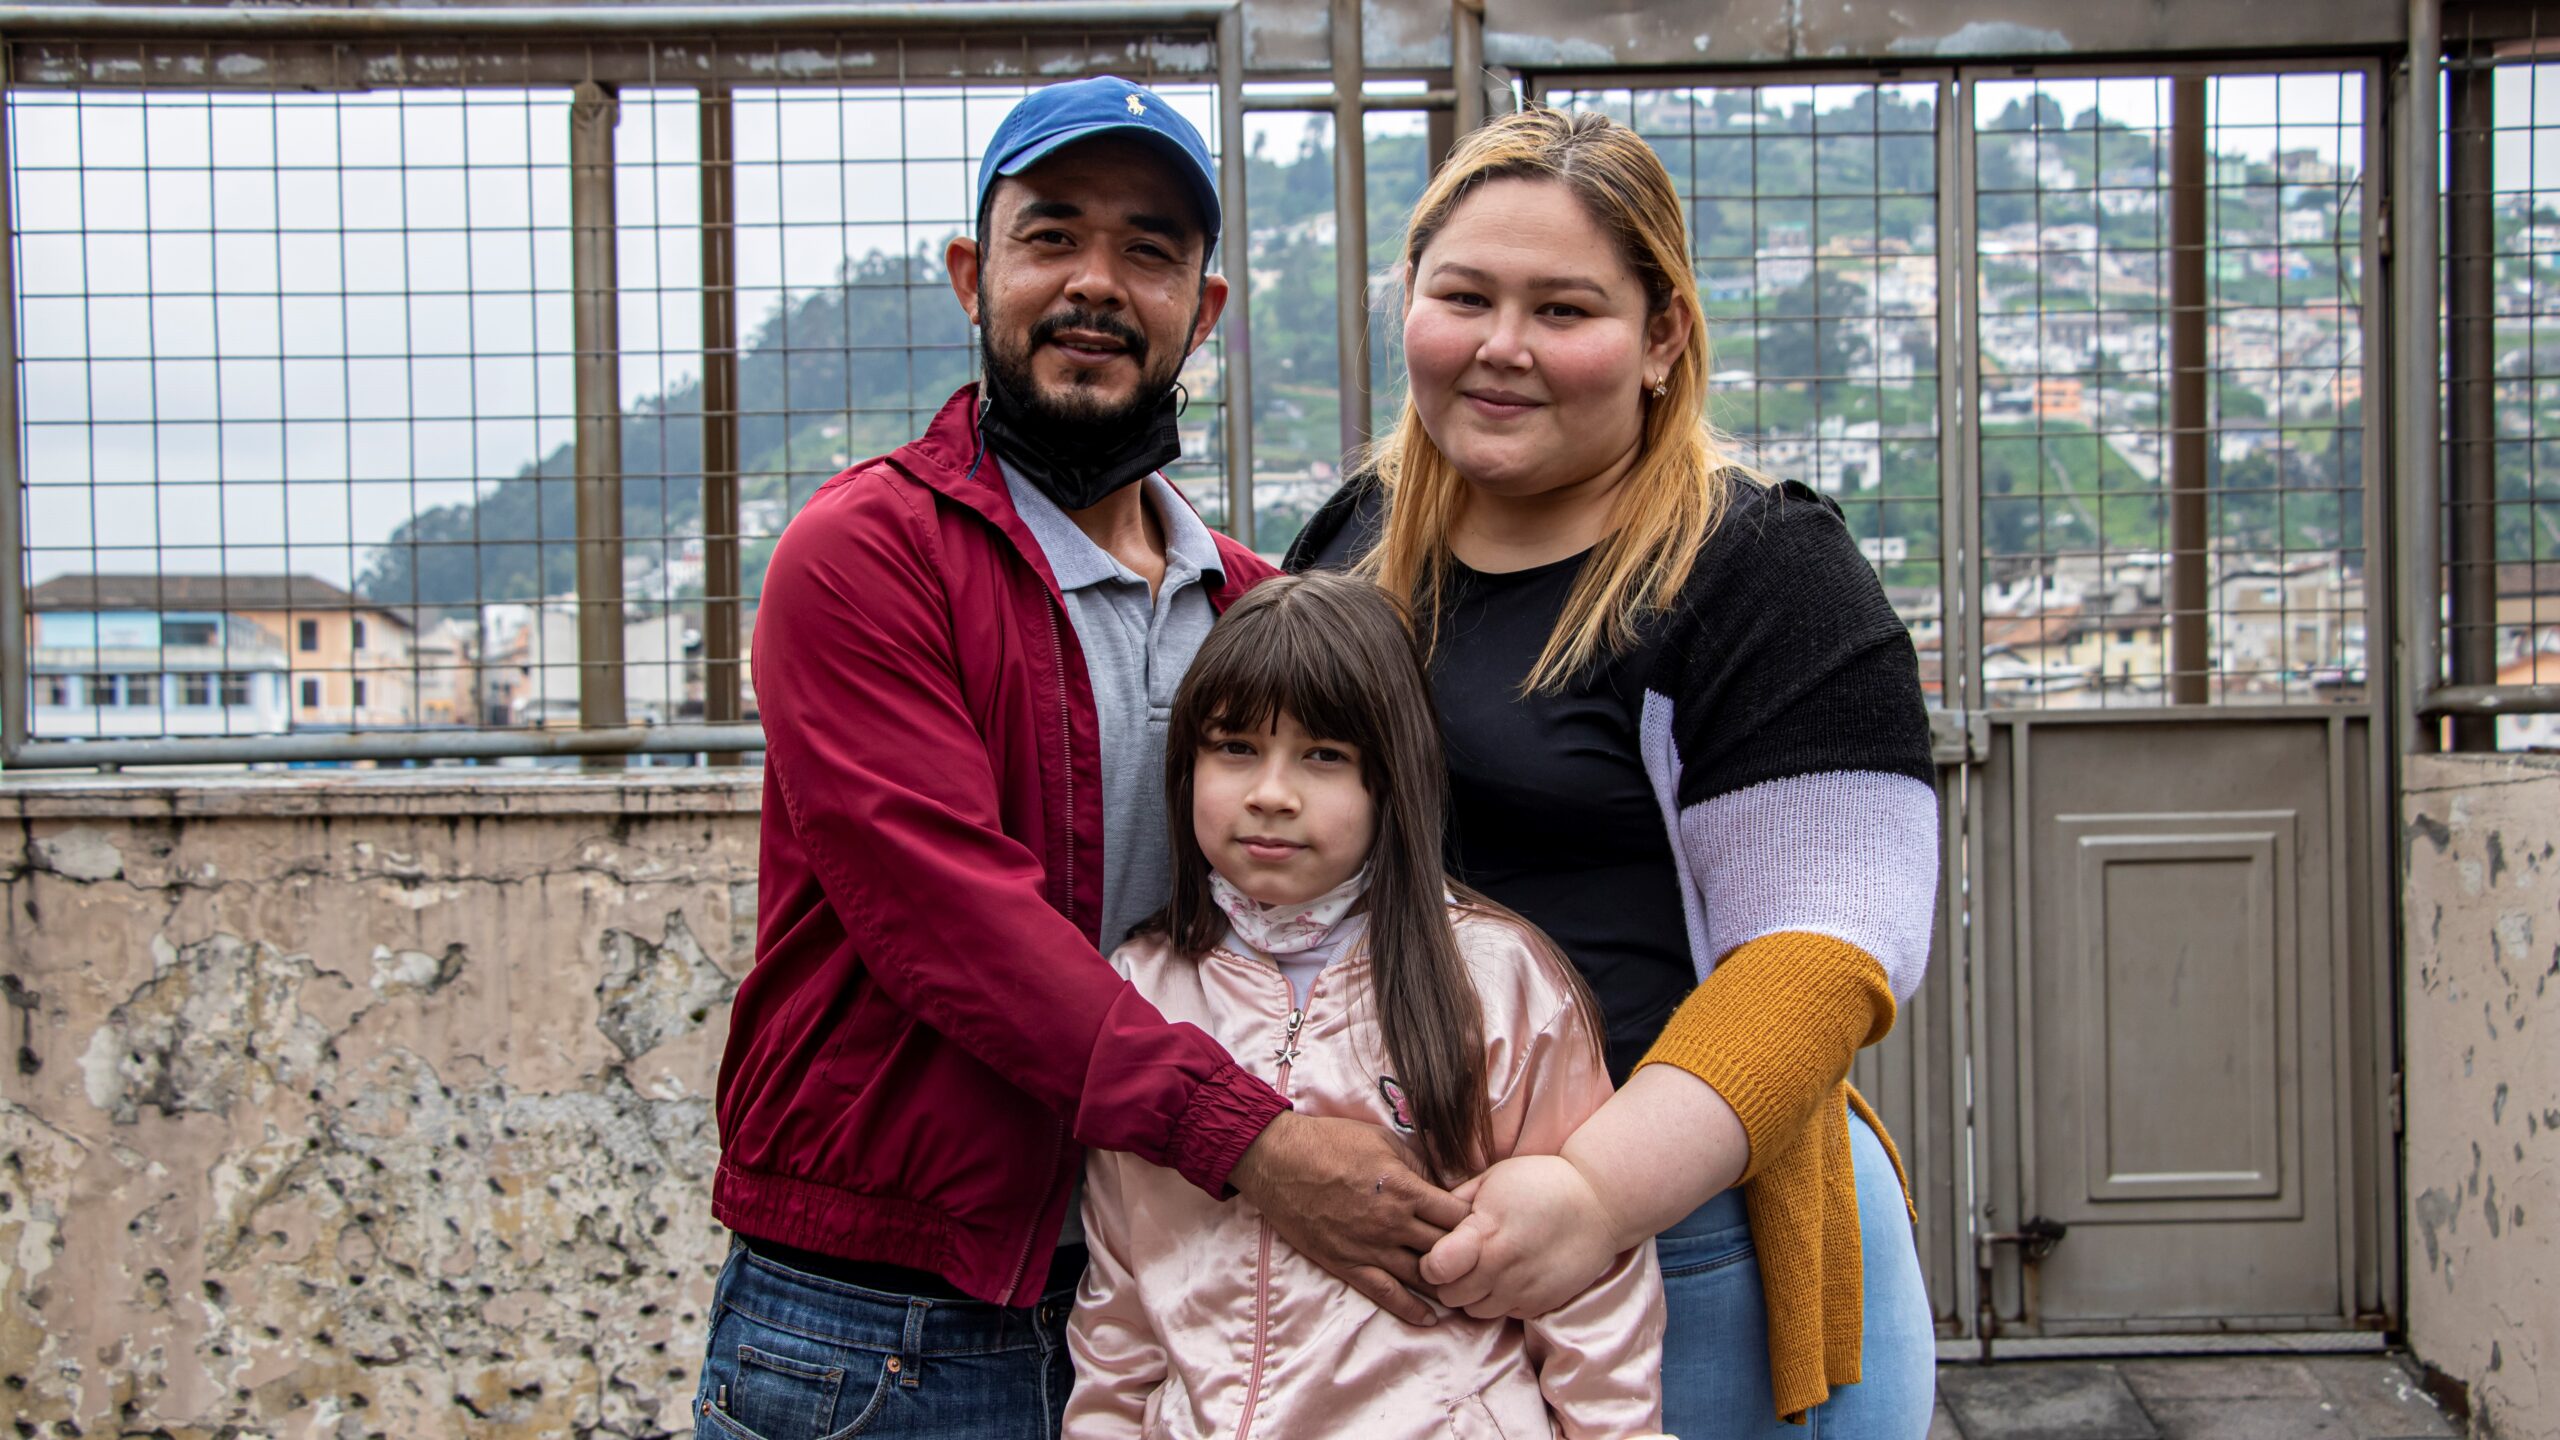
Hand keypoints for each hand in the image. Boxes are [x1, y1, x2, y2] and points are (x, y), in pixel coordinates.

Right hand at [1229, 1112, 1469, 1325]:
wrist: (1279, 1160)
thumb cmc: (1331, 1142)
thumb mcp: (1383, 1141)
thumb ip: (1417, 1165)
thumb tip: (1443, 1183)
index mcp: (1406, 1190)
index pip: (1459, 1217)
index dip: (1476, 1222)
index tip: (1483, 1225)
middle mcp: (1393, 1224)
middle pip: (1447, 1250)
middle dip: (1467, 1255)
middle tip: (1480, 1261)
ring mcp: (1370, 1248)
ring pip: (1421, 1277)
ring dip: (1444, 1284)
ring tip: (1463, 1291)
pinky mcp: (1347, 1263)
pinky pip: (1385, 1293)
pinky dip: (1410, 1308)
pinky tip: (1430, 1317)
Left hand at [1418, 1154, 1621, 1319]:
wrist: (1600, 1203)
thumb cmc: (1542, 1183)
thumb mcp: (1493, 1179)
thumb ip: (1457, 1203)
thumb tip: (1429, 1218)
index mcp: (1486, 1234)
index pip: (1435, 1269)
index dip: (1430, 1263)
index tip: (1438, 1252)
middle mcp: (1502, 1268)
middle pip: (1450, 1296)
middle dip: (1448, 1281)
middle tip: (1461, 1261)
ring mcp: (1524, 1290)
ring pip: (1475, 1311)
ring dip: (1474, 1294)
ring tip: (1486, 1268)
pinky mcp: (1542, 1303)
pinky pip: (1506, 1314)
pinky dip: (1501, 1300)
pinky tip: (1511, 1276)